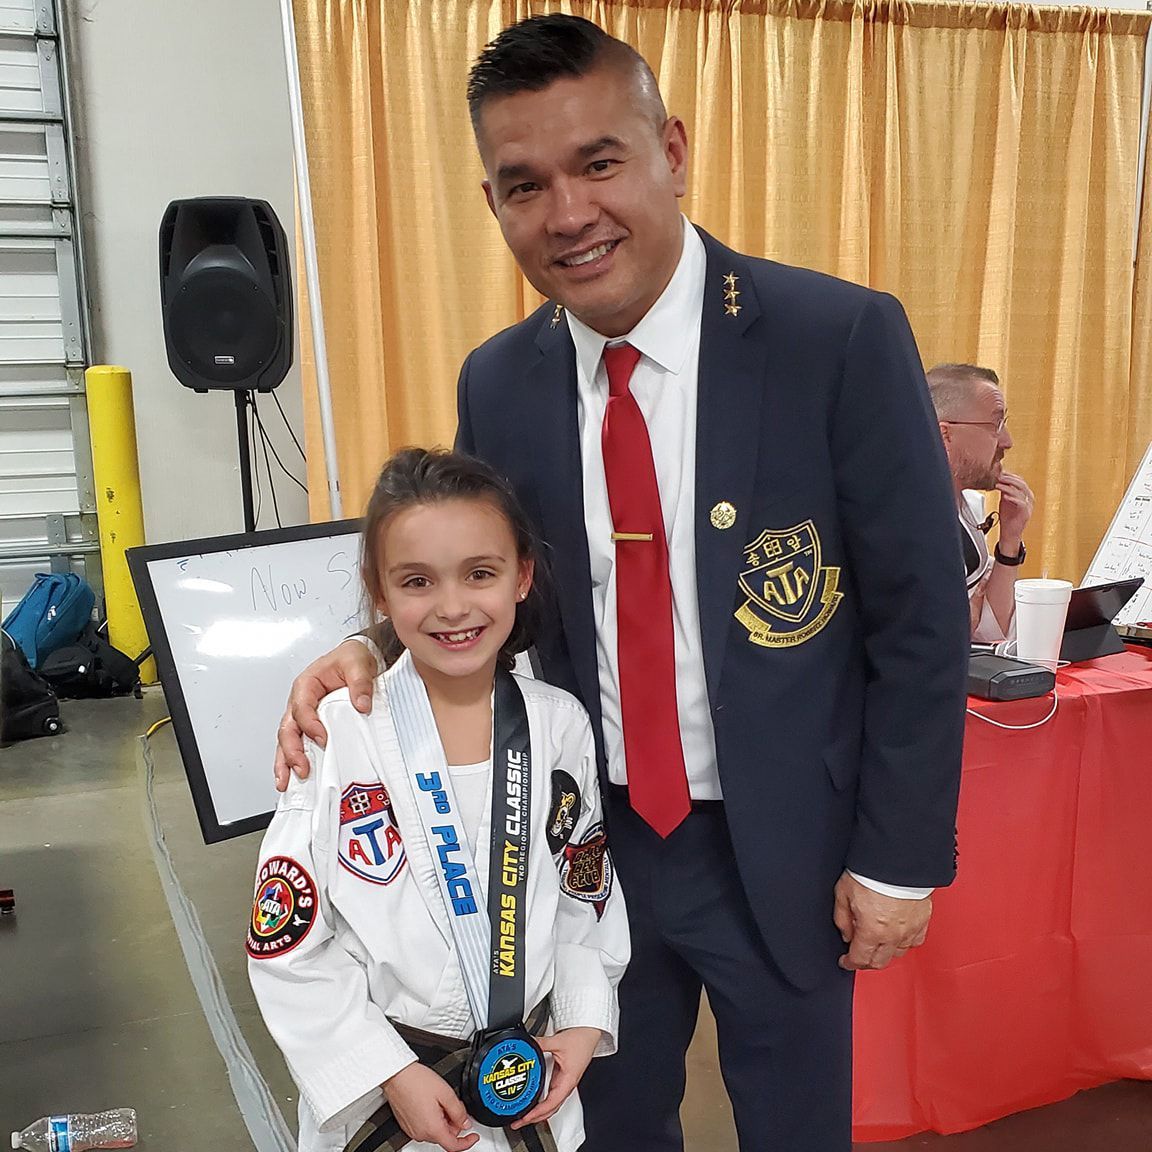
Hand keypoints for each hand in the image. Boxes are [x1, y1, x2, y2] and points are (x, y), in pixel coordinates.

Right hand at [272, 639, 378, 790]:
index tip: (322, 739)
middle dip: (291, 751)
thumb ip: (360, 682)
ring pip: (287, 740)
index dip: (310, 725)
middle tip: (301, 769)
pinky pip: (299, 744)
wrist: (358, 658)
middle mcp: (300, 702)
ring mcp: (304, 716)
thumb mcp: (357, 663)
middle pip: (287, 729)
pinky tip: (294, 777)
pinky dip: (293, 761)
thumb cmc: (351, 658)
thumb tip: (362, 704)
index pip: (302, 708)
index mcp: (306, 685)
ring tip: (285, 782)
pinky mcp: (312, 726)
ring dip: (285, 762)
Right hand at [382, 1062, 478, 1151]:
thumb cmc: (417, 1081)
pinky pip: (425, 1126)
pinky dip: (432, 1118)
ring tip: (440, 1099)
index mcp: (432, 1128)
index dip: (467, 1142)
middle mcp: (421, 1133)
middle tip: (454, 1104)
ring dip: (443, 1119)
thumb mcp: (446, 1093)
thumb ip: (459, 1111)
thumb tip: (466, 1123)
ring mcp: (412, 1130)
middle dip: (454, 1123)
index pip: (454, 1146)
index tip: (473, 1136)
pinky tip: (431, 1102)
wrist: (397, 1075)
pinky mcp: (407, 1125)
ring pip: (435, 1131)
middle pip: (445, 1136)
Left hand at [511, 1027, 601, 1128]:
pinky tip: (533, 1102)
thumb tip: (527, 1046)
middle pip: (550, 1110)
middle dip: (534, 1118)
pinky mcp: (562, 1078)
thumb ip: (540, 1044)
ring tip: (523, 1116)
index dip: (537, 1113)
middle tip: (518, 1122)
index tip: (525, 1117)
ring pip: (551, 1105)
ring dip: (537, 1113)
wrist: (590, 1034)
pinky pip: (551, 1096)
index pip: (551, 1103)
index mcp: (567, 1081)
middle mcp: (566, 1085)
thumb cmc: (581, 1040)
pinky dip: (541, 1103)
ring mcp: (564, 1083)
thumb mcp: (558, 1041)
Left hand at [833, 871, 931, 971]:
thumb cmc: (871, 873)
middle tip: (859, 955)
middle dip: (866, 962)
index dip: (849, 963)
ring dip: (885, 953)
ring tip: (877, 943)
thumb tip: (846, 934)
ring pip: (898, 954)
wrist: (898, 859)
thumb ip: (842, 918)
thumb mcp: (843, 893)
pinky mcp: (923, 921)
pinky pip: (914, 941)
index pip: (860, 959)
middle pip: (879, 962)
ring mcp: (910, 929)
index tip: (845, 961)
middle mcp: (893, 935)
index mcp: (871, 931)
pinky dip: (904, 943)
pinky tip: (897, 936)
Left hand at [995, 472, 1033, 546]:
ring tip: (998, 484)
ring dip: (1008, 487)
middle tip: (999, 476)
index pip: (1020, 481)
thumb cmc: (1008, 517)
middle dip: (1009, 479)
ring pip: (1021, 492)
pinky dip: (1013, 498)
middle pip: (1021, 484)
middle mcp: (1028, 499)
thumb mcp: (1005, 500)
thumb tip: (999, 480)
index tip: (999, 472)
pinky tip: (1005, 496)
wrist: (1009, 533)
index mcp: (1025, 494)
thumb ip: (1004, 491)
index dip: (1010, 475)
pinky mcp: (1026, 513)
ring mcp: (1028, 506)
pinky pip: (1021, 503)